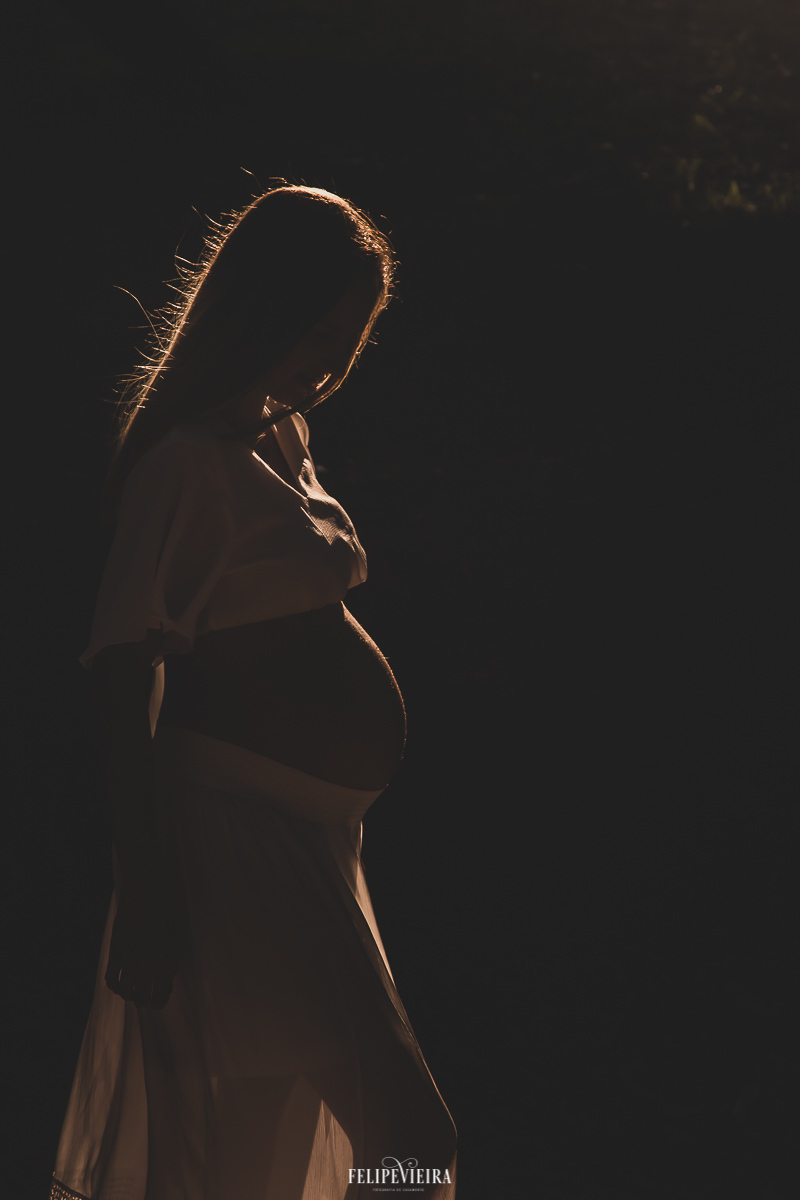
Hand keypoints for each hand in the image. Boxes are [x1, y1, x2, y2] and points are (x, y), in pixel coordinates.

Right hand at [105, 886, 180, 1008]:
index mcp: (166, 963)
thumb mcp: (174, 944)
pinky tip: (118, 986)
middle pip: (142, 996)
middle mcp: (147, 964)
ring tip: (132, 995)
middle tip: (144, 1002)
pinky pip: (111, 978)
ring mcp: (129, 959)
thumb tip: (165, 989)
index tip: (157, 1004)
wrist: (145, 899)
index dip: (159, 1003)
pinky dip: (113, 986)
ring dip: (129, 996)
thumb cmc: (164, 921)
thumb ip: (169, 968)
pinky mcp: (115, 952)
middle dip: (144, 1003)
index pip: (161, 995)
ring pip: (125, 991)